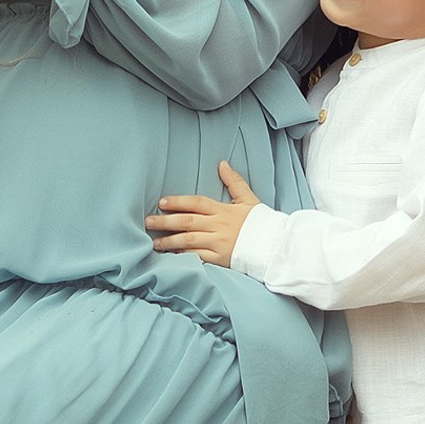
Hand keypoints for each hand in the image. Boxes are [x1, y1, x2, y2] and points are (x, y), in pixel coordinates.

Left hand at [146, 161, 261, 268]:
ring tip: (154, 242)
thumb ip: (234, 182)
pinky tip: (171, 256)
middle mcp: (218, 226)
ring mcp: (218, 243)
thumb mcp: (249, 199)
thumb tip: (222, 164)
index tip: (161, 202)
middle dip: (165, 221)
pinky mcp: (220, 259)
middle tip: (148, 221)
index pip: (196, 203)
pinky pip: (197, 257)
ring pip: (188, 241)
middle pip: (187, 221)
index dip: (178, 201)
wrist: (276, 246)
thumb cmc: (261, 222)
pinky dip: (183, 256)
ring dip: (169, 241)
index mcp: (223, 210)